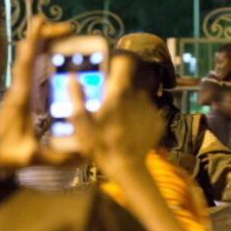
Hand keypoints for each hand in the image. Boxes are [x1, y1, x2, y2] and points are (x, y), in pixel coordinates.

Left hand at [0, 16, 77, 170]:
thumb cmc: (4, 155)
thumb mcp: (30, 157)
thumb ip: (55, 156)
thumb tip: (83, 154)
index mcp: (19, 98)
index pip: (25, 63)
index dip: (33, 41)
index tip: (40, 21)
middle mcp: (17, 90)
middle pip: (28, 55)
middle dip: (45, 38)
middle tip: (67, 28)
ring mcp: (18, 92)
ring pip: (29, 62)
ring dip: (44, 47)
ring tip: (65, 37)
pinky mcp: (20, 98)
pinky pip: (31, 72)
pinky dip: (42, 59)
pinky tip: (56, 59)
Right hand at [69, 54, 164, 176]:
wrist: (126, 167)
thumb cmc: (100, 144)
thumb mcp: (81, 122)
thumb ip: (77, 97)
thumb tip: (72, 77)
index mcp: (119, 92)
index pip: (125, 62)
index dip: (117, 62)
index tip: (108, 69)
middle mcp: (138, 96)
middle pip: (128, 84)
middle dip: (117, 90)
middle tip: (106, 105)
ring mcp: (150, 108)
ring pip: (138, 98)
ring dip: (129, 104)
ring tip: (117, 121)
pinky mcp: (158, 121)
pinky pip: (147, 112)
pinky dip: (138, 117)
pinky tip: (129, 129)